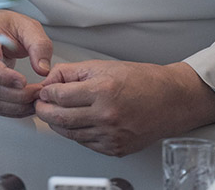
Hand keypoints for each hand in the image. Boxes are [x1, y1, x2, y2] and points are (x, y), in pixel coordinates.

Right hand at [0, 10, 54, 117]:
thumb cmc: (0, 25)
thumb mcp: (24, 25)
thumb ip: (38, 44)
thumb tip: (43, 69)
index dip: (5, 77)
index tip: (23, 81)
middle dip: (19, 95)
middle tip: (38, 91)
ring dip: (17, 107)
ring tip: (36, 100)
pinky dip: (12, 110)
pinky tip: (27, 105)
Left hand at [34, 60, 214, 156]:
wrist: (172, 100)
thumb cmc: (142, 81)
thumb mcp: (102, 66)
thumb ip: (71, 72)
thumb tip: (49, 81)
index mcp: (103, 92)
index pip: (59, 96)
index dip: (46, 94)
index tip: (43, 92)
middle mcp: (107, 116)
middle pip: (60, 119)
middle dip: (44, 111)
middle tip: (41, 105)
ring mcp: (112, 136)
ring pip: (71, 134)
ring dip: (58, 124)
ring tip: (56, 113)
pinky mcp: (116, 148)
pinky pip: (86, 143)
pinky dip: (77, 134)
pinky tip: (77, 123)